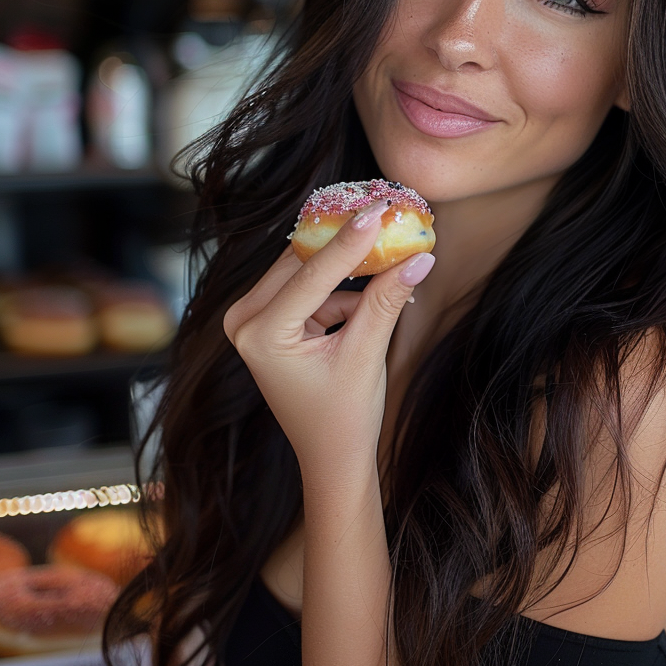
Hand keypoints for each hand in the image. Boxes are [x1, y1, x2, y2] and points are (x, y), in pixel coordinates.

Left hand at [223, 199, 435, 481]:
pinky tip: (380, 282)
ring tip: (392, 243)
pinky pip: (311, 286)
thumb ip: (386, 300)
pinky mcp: (270, 319)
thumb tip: (419, 257)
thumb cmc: (344, 416)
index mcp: (260, 333)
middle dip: (349, 243)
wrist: (331, 456)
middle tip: (387, 213)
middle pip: (303, 262)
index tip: (378, 208)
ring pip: (307, 269)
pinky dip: (344, 286)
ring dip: (349, 262)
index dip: (350, 240)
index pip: (311, 274)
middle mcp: (246, 320)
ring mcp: (254, 319)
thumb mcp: (367, 354)